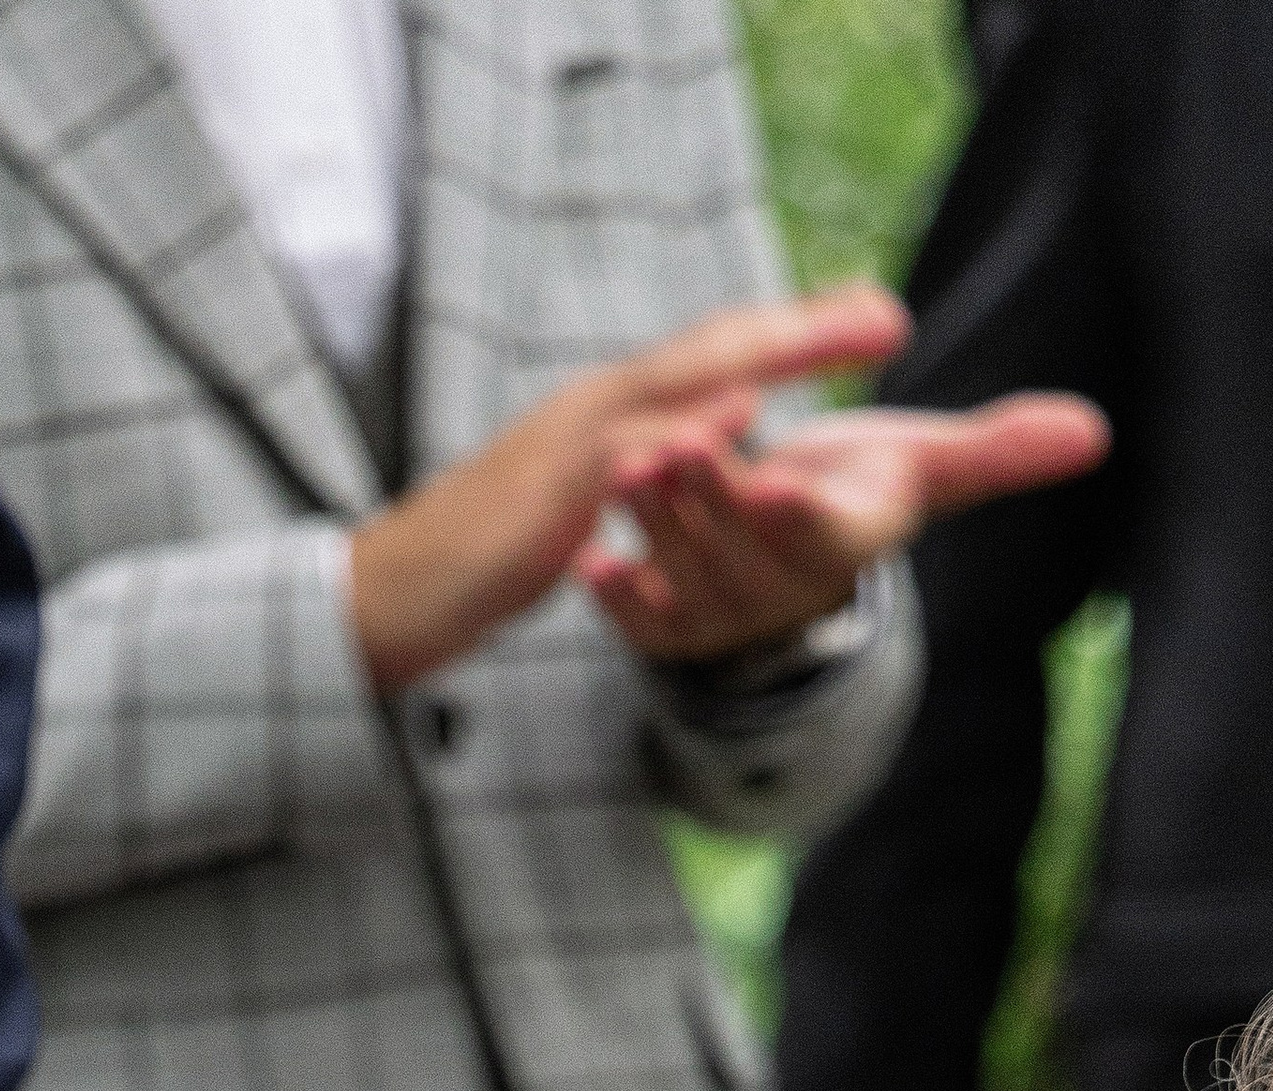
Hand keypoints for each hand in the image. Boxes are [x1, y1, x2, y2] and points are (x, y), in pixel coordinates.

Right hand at [346, 282, 913, 692]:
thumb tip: (673, 463)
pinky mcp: (547, 493)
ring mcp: (568, 444)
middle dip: (802, 327)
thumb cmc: (473, 562)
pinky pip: (626, 451)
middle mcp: (594, 409)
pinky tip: (739, 416)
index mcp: (604, 416)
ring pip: (678, 381)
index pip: (708, 360)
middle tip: (884, 315)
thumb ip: (623, 479)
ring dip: (762, 357)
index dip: (787, 337)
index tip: (864, 325)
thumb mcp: (564, 510)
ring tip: (837, 340)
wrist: (388, 592)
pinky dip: (684, 429)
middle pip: (712, 347)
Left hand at [577, 393, 1108, 663]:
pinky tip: (589, 559)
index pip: (823, 536)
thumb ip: (998, 450)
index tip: (775, 484)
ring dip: (653, 527)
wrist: (791, 555)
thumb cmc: (859, 490)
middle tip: (672, 443)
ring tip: (626, 466)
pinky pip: (639, 622)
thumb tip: (1096, 432)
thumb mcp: (924, 466)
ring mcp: (724, 617)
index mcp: (842, 547)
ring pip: (684, 573)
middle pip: (742, 548)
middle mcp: (784, 593)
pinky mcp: (672, 630)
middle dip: (706, 498)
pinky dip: (612, 596)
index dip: (799, 514)